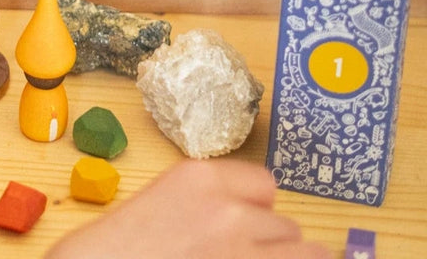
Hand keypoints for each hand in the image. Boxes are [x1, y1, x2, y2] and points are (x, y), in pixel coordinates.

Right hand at [45, 160, 331, 258]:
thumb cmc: (120, 251)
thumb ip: (207, 207)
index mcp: (199, 178)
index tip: (243, 232)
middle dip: (270, 248)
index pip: (265, 186)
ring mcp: (244, 252)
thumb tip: (254, 229)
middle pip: (286, 226)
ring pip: (307, 256)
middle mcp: (229, 209)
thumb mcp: (162, 209)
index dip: (257, 213)